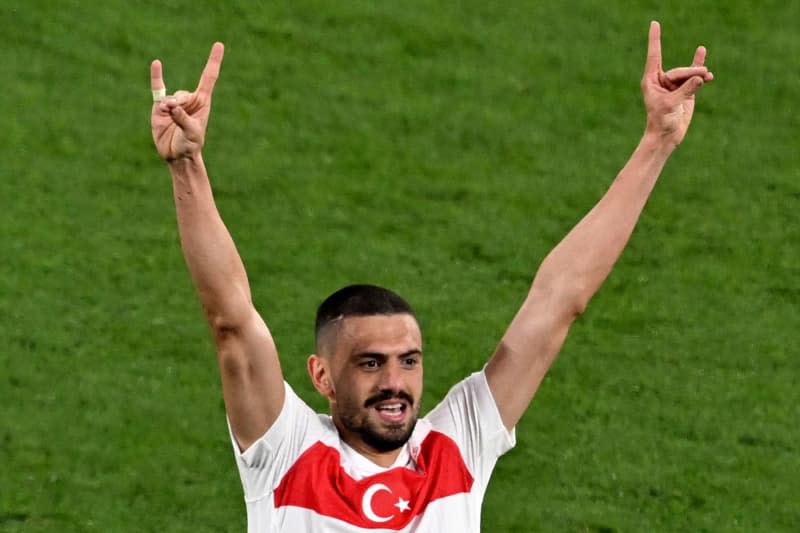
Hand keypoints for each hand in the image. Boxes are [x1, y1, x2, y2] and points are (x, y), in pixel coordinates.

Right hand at [150, 43, 223, 161]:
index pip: (209, 77)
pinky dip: (156, 76)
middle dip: (178, 102)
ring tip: (167, 116)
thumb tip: (170, 106)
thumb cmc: (190, 145)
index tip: (219, 45)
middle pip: (183, 93)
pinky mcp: (159, 108)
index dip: (213, 61)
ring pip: (169, 97)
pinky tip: (157, 64)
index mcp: (202, 102)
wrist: (177, 155)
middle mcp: (189, 100)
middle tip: (173, 111)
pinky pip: (157, 89)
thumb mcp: (191, 133)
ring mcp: (173, 103)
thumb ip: (182, 119)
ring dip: (167, 106)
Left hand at [641, 22, 712, 146]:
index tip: (654, 23)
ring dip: (699, 74)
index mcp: (651, 80)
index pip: (655, 55)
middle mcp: (662, 80)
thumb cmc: (661, 121)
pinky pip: (695, 77)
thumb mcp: (671, 105)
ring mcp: (674, 85)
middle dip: (692, 72)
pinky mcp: (686, 91)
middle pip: (680, 70)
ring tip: (709, 76)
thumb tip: (700, 78)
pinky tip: (702, 52)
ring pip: (689, 74)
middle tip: (704, 77)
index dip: (655, 39)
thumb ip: (686, 90)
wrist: (666, 136)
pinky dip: (700, 69)